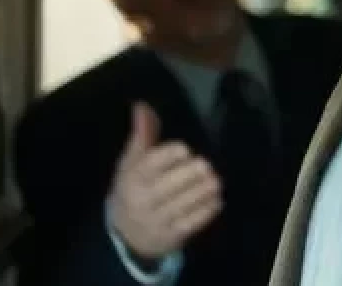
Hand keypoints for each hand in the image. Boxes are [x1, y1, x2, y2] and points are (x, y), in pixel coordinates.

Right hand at [108, 102, 221, 260]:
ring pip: (185, 203)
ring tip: (215, 181)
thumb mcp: (132, 162)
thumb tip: (142, 105)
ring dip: (204, 190)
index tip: (184, 149)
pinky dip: (207, 209)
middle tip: (206, 167)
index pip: (150, 165)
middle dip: (192, 174)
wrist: (126, 235)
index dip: (168, 156)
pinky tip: (215, 200)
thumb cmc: (133, 188)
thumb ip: (142, 134)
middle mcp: (142, 199)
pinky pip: (193, 222)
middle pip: (171, 184)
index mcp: (132, 178)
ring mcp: (157, 219)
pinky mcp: (171, 235)